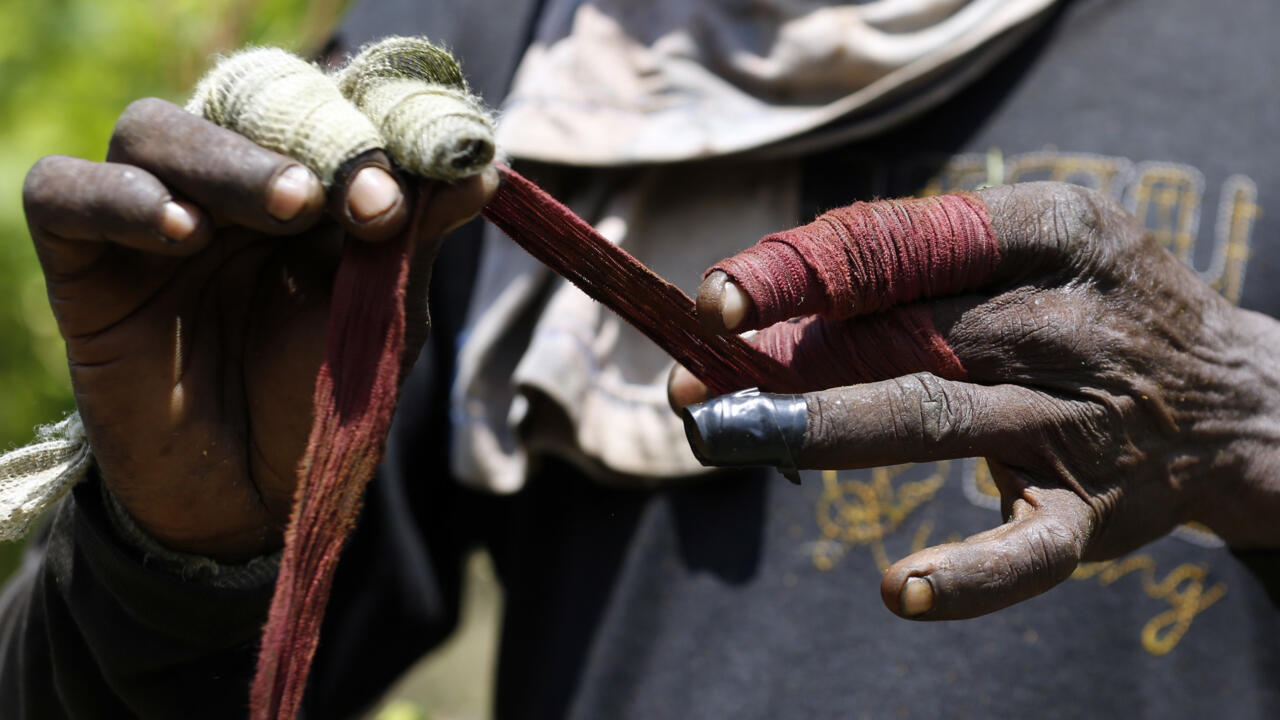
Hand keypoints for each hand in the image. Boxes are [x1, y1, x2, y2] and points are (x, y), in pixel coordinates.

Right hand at [23, 98, 494, 561]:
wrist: (250, 502)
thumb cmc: (322, 404)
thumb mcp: (384, 320)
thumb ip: (417, 242)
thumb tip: (482, 172)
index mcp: (300, 189)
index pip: (318, 109)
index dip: (365, 132)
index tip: (411, 190)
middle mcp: (222, 190)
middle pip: (240, 107)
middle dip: (309, 142)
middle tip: (364, 198)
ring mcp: (150, 222)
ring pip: (153, 131)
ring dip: (226, 158)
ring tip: (289, 205)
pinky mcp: (84, 266)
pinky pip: (64, 193)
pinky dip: (120, 198)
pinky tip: (180, 232)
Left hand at [672, 182, 1279, 619]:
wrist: (1238, 397)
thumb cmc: (1091, 307)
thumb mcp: (1031, 247)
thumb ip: (913, 264)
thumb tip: (760, 306)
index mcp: (1046, 232)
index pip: (901, 242)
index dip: (799, 270)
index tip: (714, 302)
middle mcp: (1061, 320)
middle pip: (898, 333)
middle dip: (784, 358)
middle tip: (688, 384)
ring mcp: (1077, 419)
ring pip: (935, 418)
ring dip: (820, 428)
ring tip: (722, 436)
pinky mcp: (1096, 511)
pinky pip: (1030, 548)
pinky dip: (968, 575)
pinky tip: (897, 591)